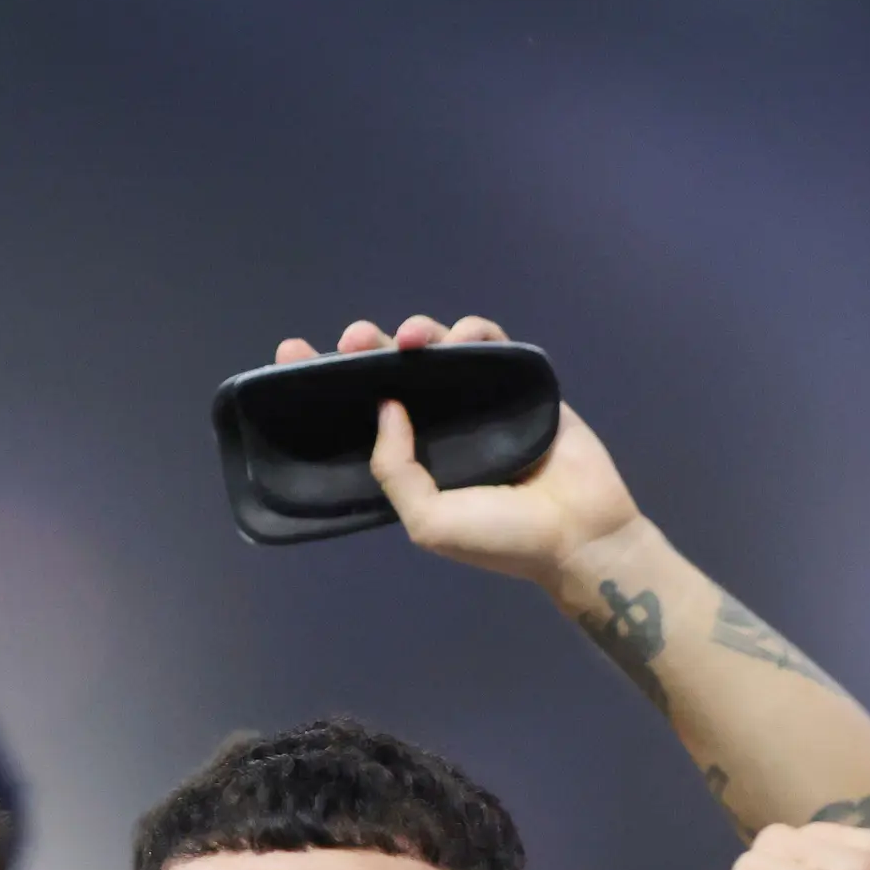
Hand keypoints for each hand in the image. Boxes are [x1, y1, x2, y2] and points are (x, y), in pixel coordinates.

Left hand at [273, 314, 645, 592]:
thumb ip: (394, 469)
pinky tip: (455, 339)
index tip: (291, 353)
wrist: (579, 536)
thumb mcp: (426, 520)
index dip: (321, 379)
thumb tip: (383, 407)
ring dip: (415, 333)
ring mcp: (476, 399)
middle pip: (390, 370)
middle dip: (365, 347)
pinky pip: (490, 343)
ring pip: (436, 349)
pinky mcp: (518, 381)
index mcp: (408, 456)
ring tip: (405, 339)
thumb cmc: (500, 537)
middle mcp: (436, 423)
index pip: (355, 411)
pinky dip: (472, 331)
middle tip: (353, 339)